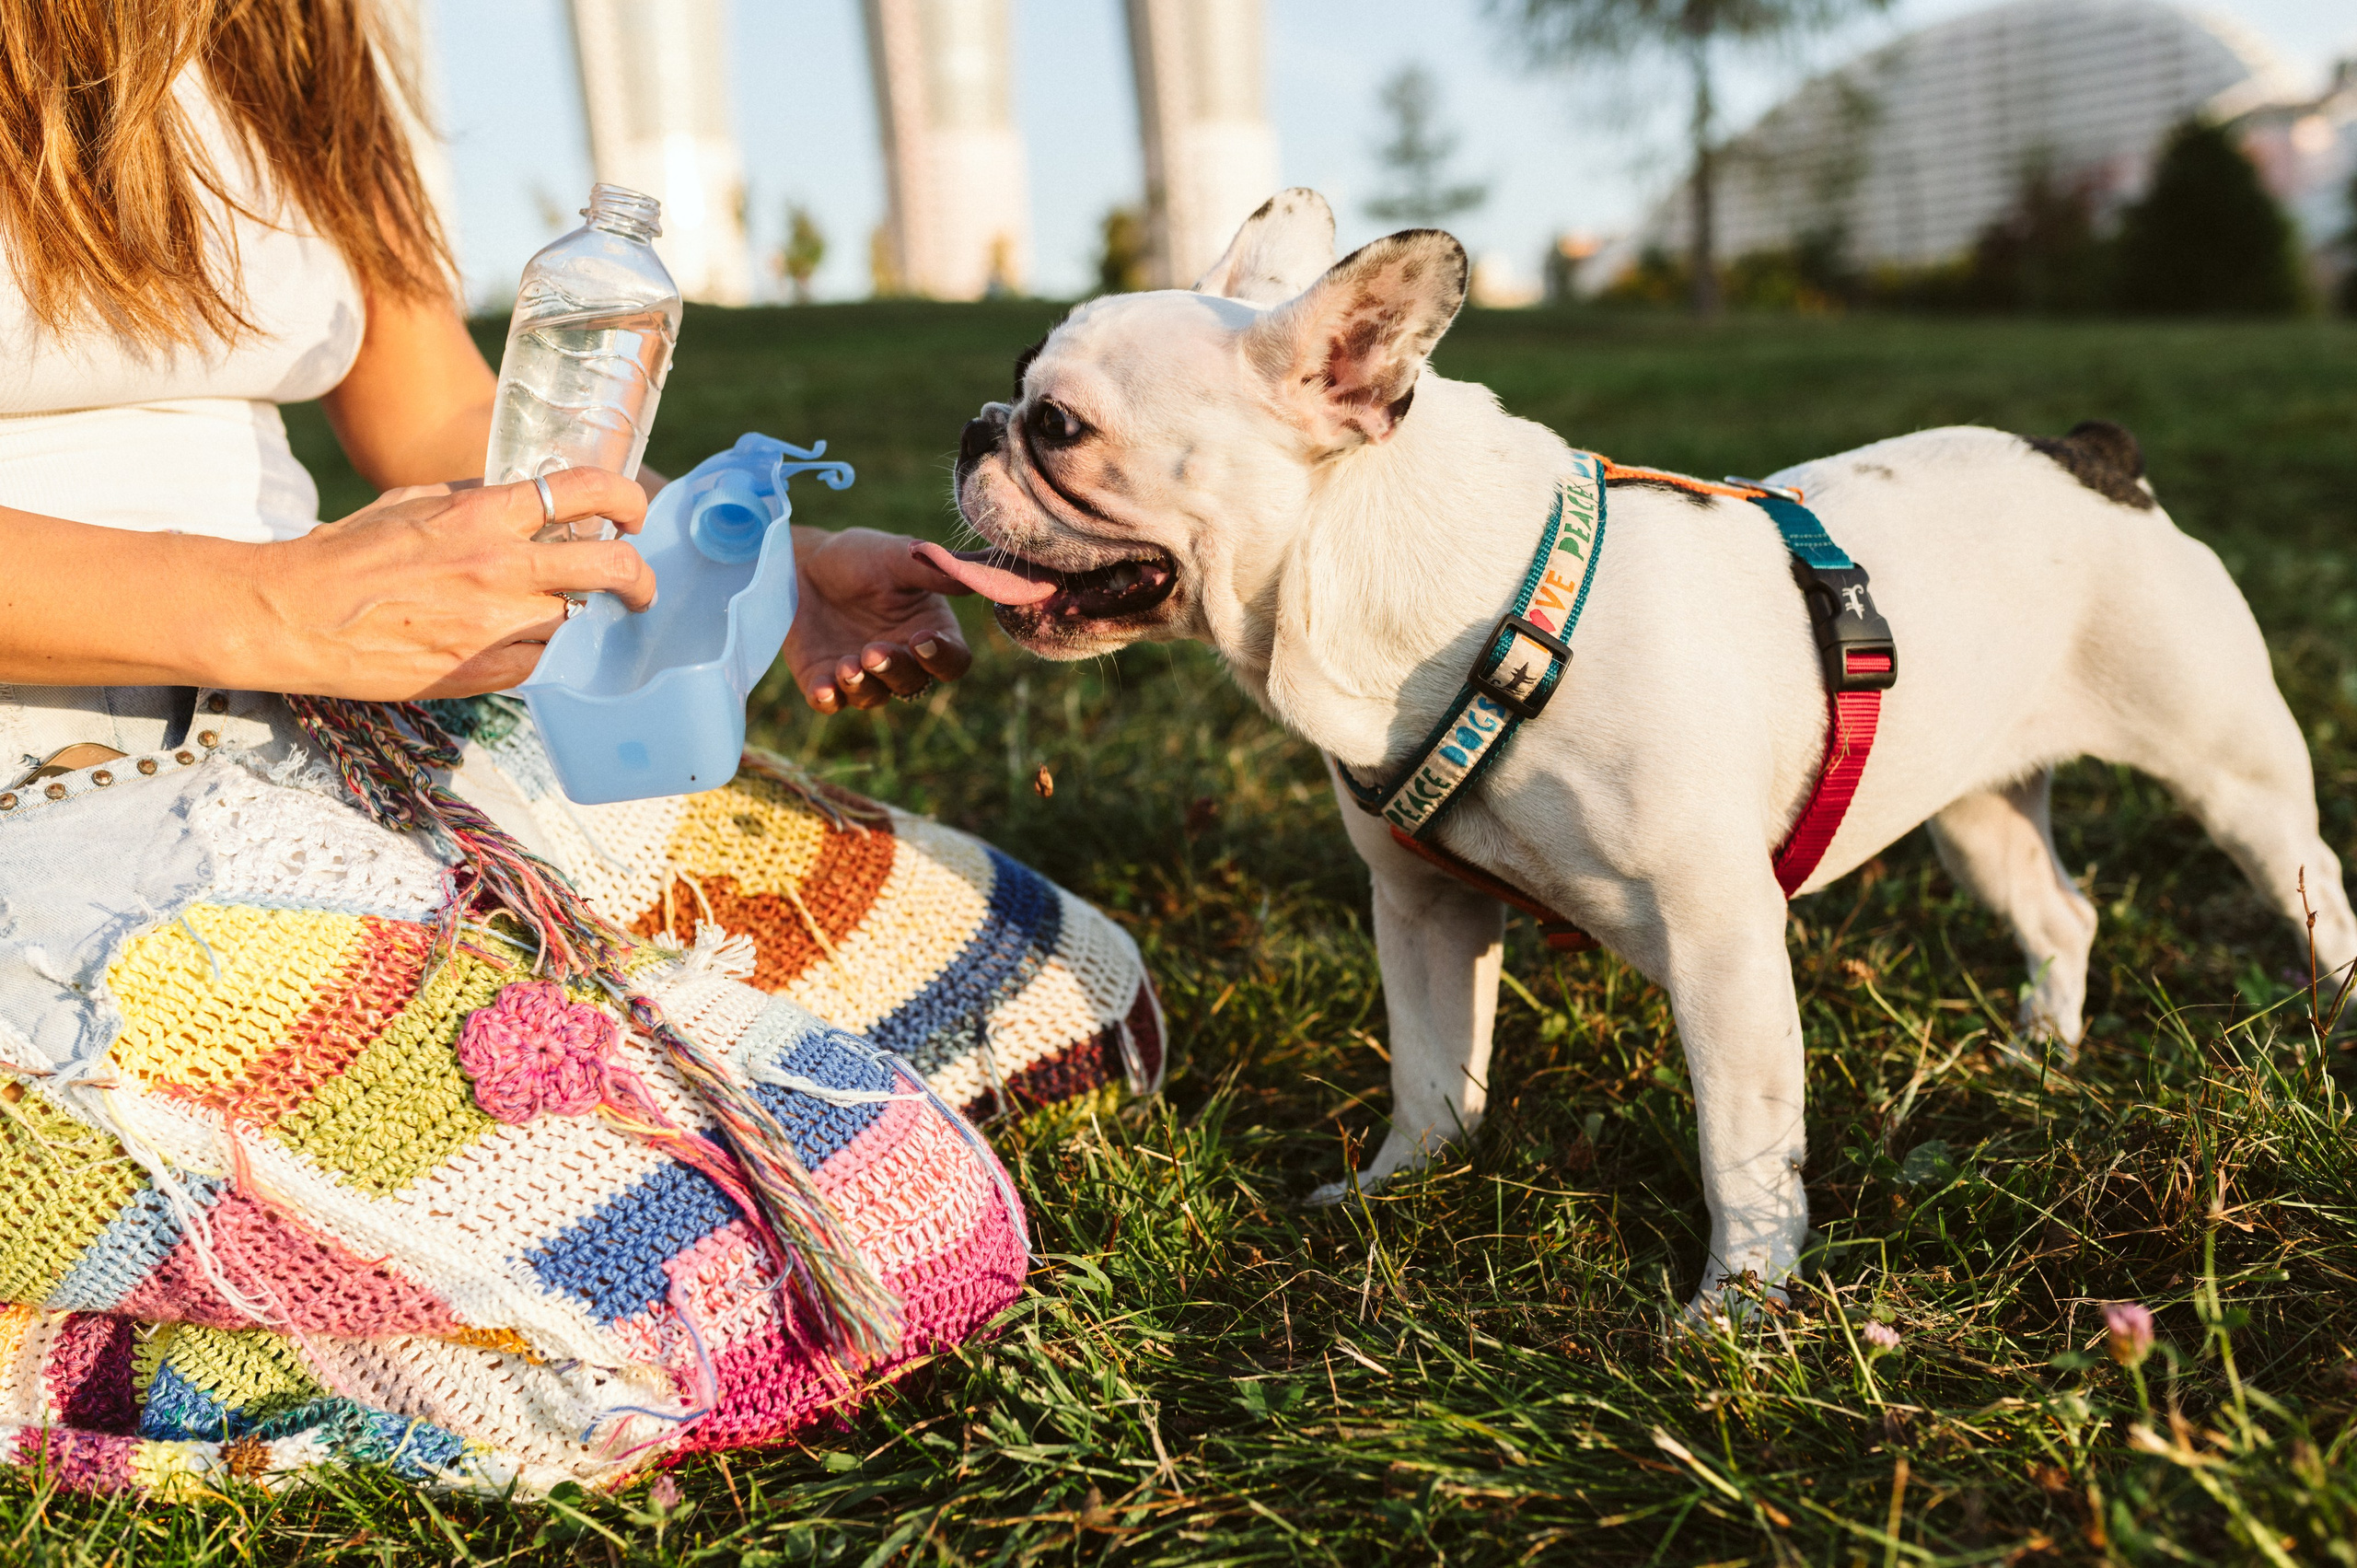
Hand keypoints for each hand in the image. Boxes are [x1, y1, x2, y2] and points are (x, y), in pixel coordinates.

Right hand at [236, 468, 654, 698]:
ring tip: (568, 615)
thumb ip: (475, 498)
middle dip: (637, 576)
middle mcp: (499, 567)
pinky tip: (528, 645)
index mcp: (483, 514)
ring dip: (581, 618)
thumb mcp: (413, 503)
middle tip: (636, 585)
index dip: (625, 500)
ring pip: (578, 621)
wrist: (294, 616)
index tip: (632, 513)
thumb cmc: (347, 554)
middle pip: (610, 567)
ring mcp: (495, 624)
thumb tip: (524, 495)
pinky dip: (544, 654)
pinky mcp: (482, 671)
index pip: (585, 492)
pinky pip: (543, 663)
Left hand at [784, 527, 973, 711]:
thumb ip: (934, 569)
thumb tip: (977, 573)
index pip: (953, 661)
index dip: (942, 657)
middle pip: (913, 683)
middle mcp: (901, 659)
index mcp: (930, 631)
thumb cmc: (859, 557)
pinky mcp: (824, 681)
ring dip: (862, 685)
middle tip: (873, 650)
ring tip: (846, 664)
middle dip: (894, 670)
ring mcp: (864, 674)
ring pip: (873, 697)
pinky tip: (824, 687)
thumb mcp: (897, 556)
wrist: (801, 563)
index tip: (922, 640)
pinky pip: (831, 702)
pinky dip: (828, 698)